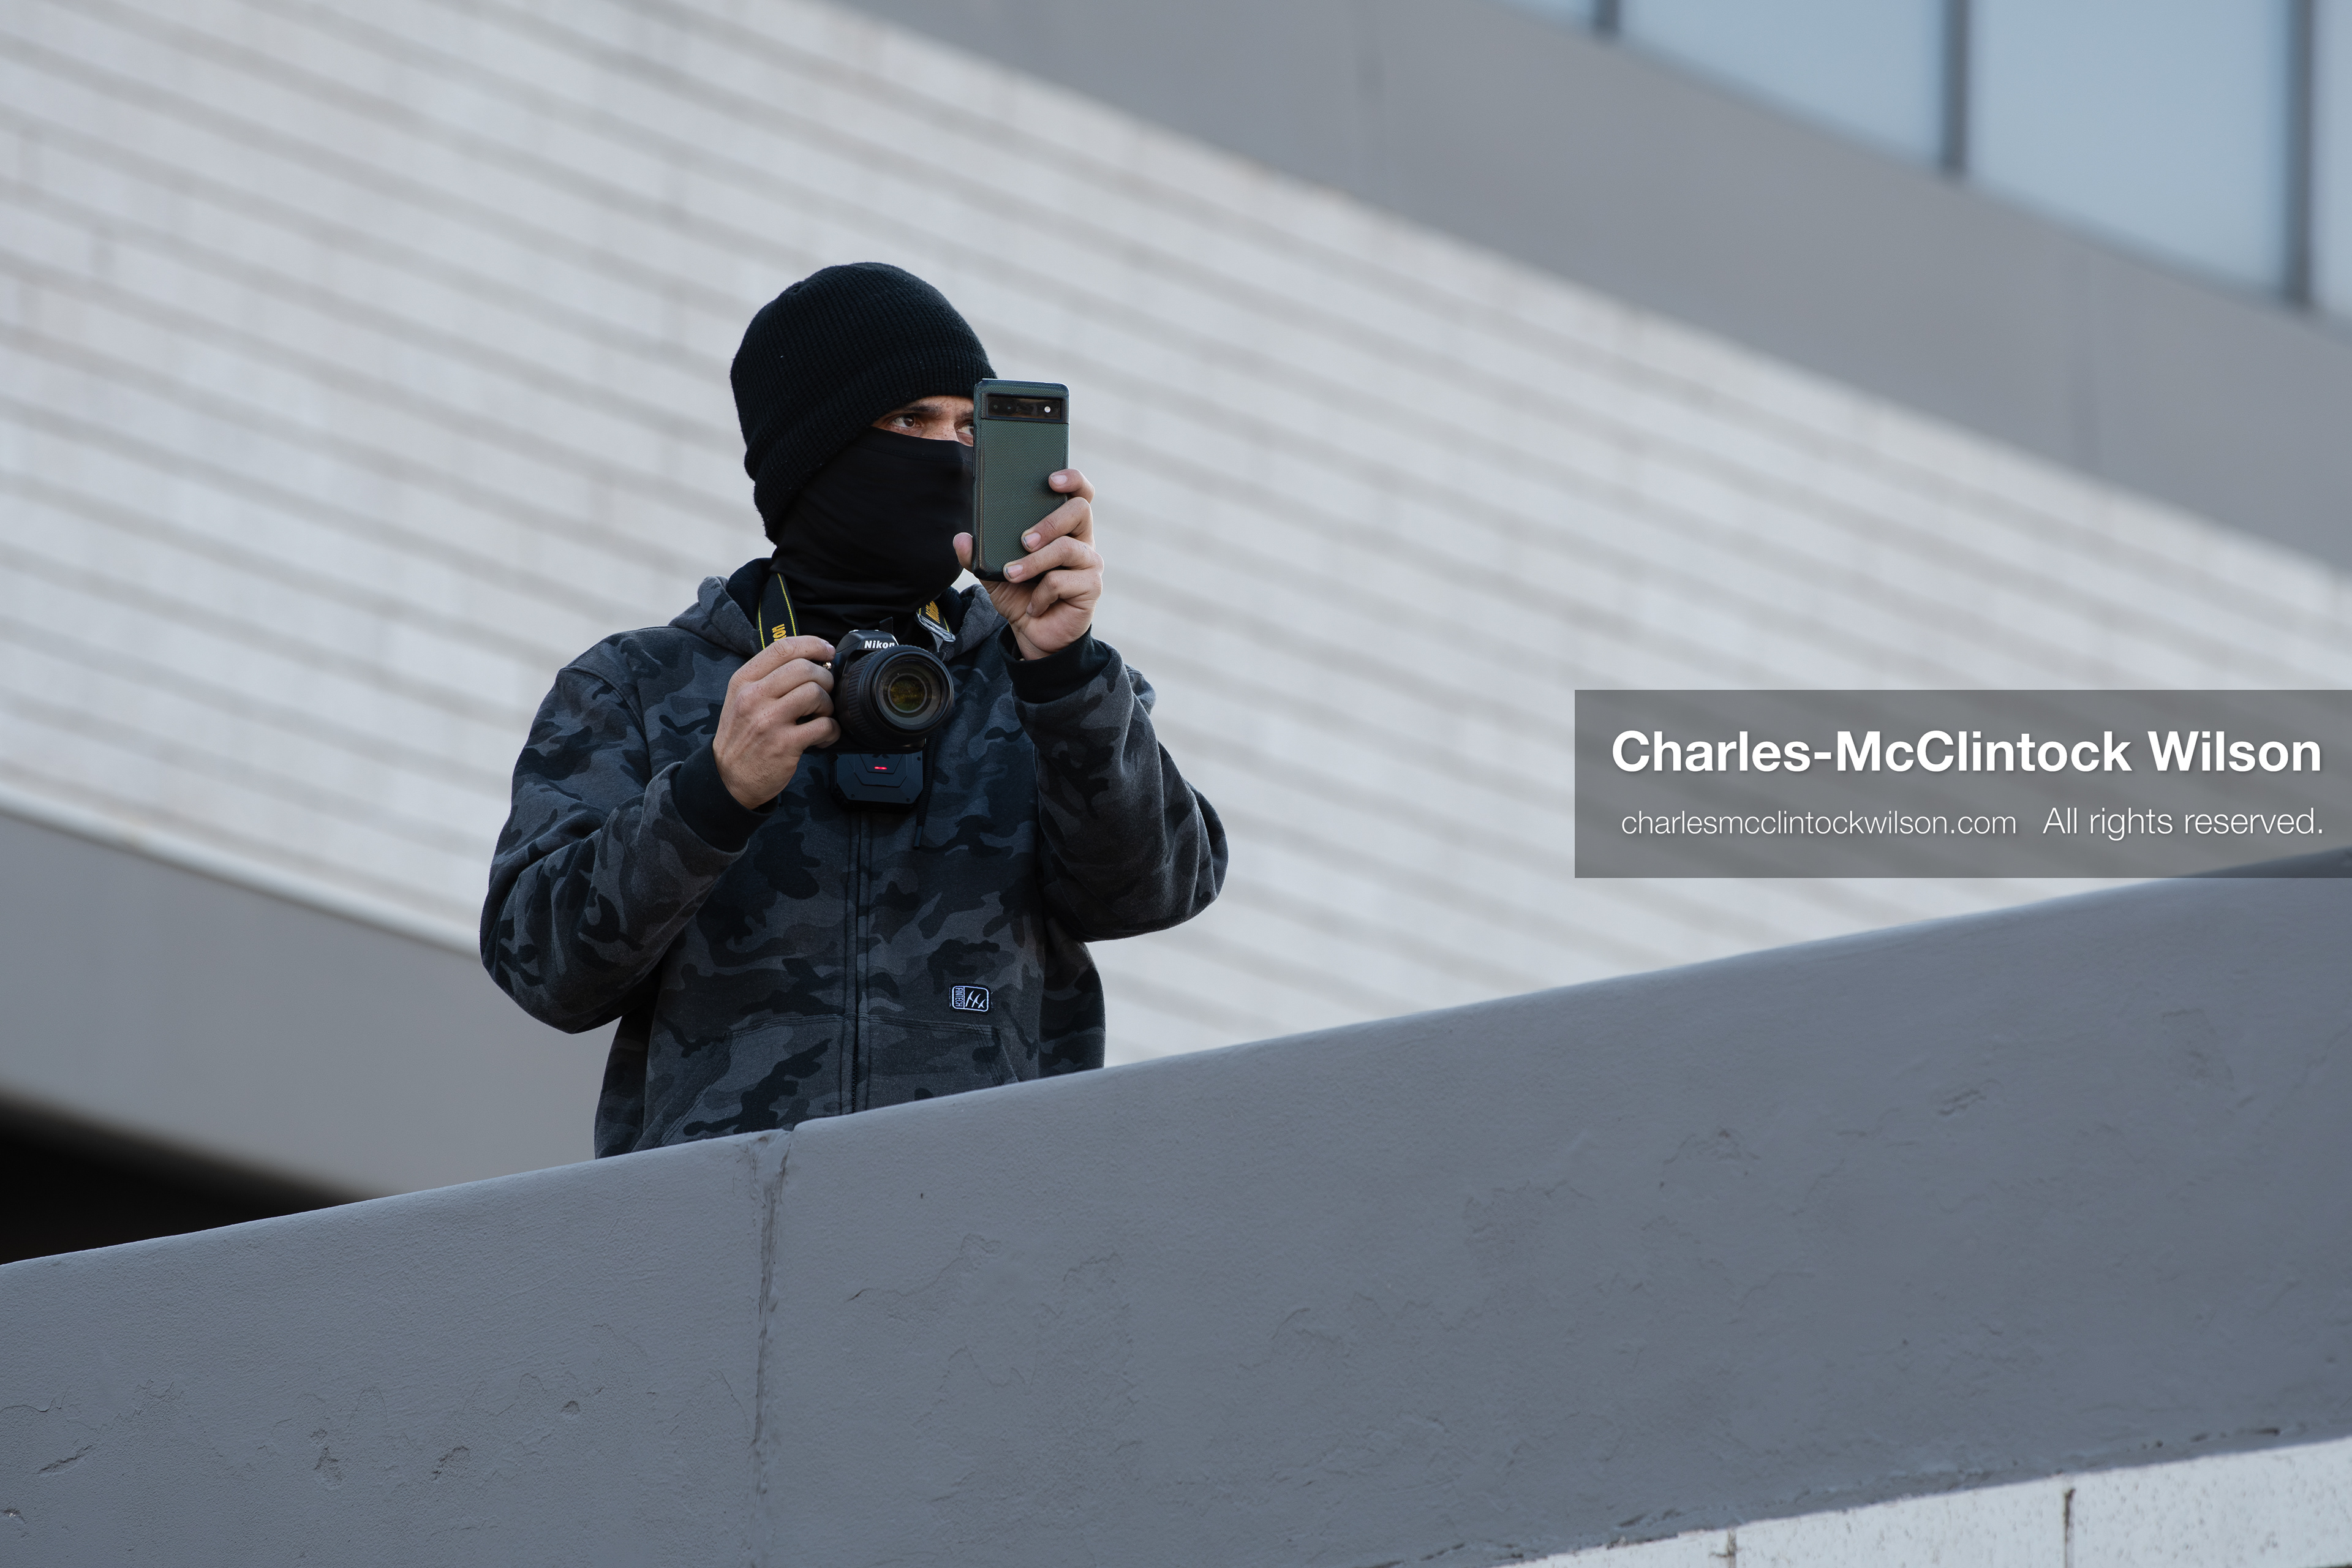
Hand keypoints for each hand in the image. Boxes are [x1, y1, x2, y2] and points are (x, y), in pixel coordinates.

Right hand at [712, 635, 837, 806]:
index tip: (827, 651)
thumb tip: (809, 661)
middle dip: (824, 678)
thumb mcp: (741, 699)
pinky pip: (823, 725)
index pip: (782, 648)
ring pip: (815, 693)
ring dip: (827, 704)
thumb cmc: (741, 736)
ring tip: (821, 715)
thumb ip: (768, 678)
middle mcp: (753, 697)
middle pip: (804, 668)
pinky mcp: (785, 744)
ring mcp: (769, 720)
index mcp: (743, 681)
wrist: (728, 778)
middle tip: (825, 691)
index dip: (812, 645)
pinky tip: (824, 735)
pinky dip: (832, 730)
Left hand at [955, 469, 1102, 659]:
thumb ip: (978, 556)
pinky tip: (1035, 605)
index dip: (1073, 480)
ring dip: (1034, 562)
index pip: (1079, 494)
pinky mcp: (1091, 587)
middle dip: (1048, 522)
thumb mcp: (994, 574)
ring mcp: (1089, 563)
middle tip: (1023, 540)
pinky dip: (1041, 594)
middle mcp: (1082, 541)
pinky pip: (1062, 580)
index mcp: (1063, 528)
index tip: (1051, 479)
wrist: (1035, 634)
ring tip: (1012, 574)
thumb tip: (962, 538)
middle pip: (1079, 510)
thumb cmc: (1021, 595)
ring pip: (1066, 548)